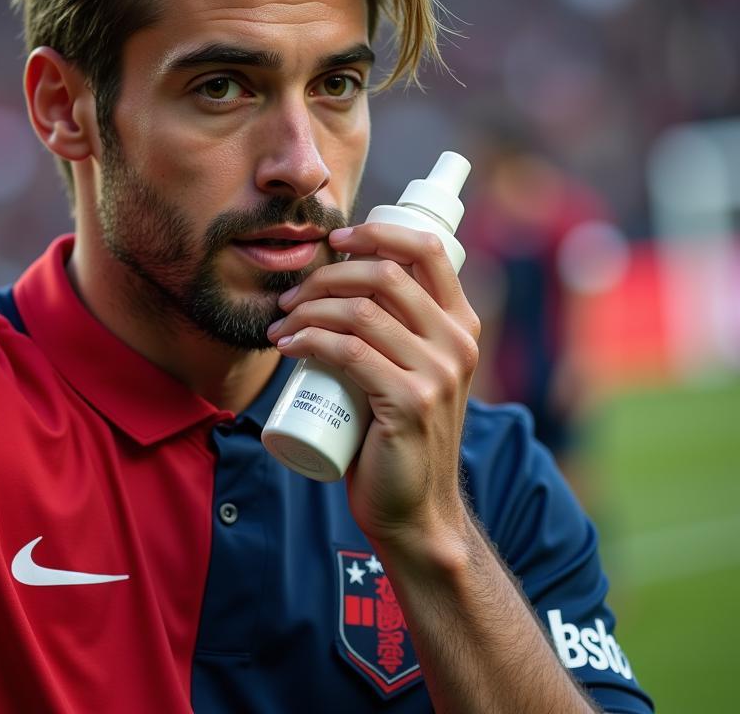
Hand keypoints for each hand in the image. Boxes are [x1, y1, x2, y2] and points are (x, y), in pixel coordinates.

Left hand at [267, 223, 480, 554]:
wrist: (416, 509)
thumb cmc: (397, 433)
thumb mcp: (411, 371)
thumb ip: (397, 330)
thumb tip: (339, 280)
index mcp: (461, 325)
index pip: (428, 250)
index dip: (377, 232)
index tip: (335, 240)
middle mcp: (458, 343)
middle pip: (385, 275)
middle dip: (327, 275)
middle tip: (290, 296)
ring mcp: (438, 373)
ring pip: (359, 312)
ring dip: (307, 308)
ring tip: (280, 323)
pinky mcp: (410, 403)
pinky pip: (348, 351)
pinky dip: (308, 340)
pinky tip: (287, 346)